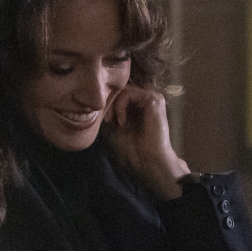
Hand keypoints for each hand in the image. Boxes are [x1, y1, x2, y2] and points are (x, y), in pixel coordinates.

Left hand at [102, 84, 189, 199]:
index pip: (117, 94)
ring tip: (115, 123)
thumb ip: (109, 111)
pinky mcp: (154, 99)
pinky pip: (128, 92)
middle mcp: (144, 100)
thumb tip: (97, 98)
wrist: (147, 160)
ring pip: (122, 90)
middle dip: (108, 104)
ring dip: (113, 106)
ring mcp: (151, 98)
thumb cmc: (132, 149)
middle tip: (107, 122)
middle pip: (119, 90)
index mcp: (137, 106)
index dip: (107, 105)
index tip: (105, 122)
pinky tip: (122, 121)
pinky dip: (119, 106)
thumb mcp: (113, 127)